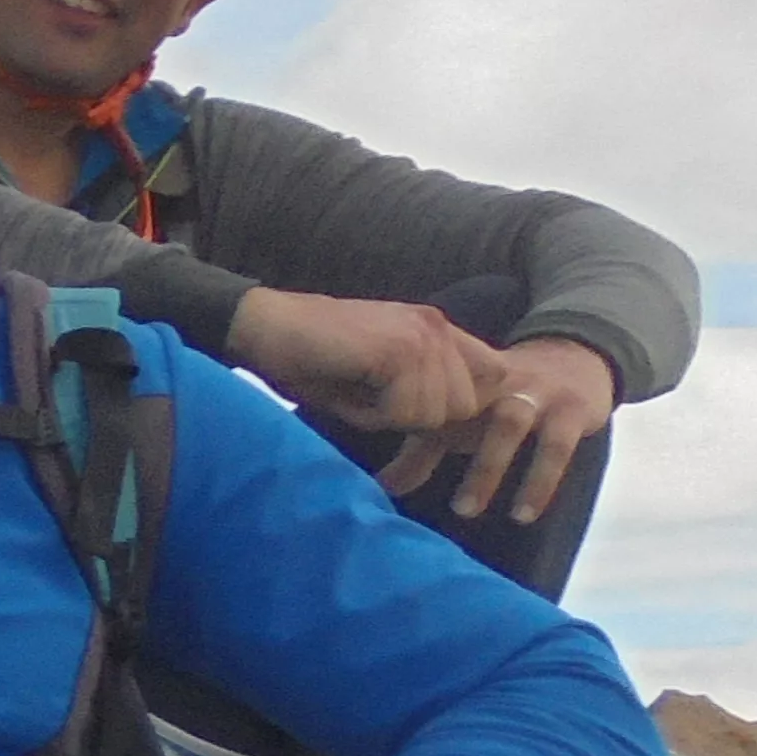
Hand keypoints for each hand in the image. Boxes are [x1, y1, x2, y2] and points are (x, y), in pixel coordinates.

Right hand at [225, 287, 497, 436]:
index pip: (494, 375)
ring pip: (436, 414)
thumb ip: (419, 387)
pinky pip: (405, 413)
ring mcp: (420, 336)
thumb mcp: (377, 376)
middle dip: (421, 420)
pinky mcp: (397, 351)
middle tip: (373, 405)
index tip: (421, 416)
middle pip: (466, 406)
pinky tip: (347, 394)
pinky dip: (372, 418)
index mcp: (436, 329)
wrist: (262, 326)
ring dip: (391, 419)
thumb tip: (454, 429)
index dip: (464, 406)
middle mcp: (437, 327)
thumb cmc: (308, 358)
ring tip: (355, 396)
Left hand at [378, 335, 617, 526]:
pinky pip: (556, 447)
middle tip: (408, 486)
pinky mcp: (571, 411)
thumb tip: (379, 489)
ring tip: (464, 512)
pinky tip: (523, 515)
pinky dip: (539, 482)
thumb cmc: (500, 400)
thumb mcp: (459, 419)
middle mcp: (495, 382)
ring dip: (484, 468)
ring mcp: (536, 393)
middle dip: (432, 439)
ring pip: (508, 424)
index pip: (424, 391)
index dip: (396, 411)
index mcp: (460, 380)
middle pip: (463, 406)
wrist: (574, 359)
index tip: (368, 447)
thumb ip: (419, 452)